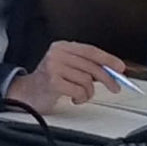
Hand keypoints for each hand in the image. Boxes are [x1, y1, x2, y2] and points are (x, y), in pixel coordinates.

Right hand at [7, 41, 126, 111]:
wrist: (26, 93)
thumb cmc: (50, 81)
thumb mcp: (68, 68)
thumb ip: (87, 66)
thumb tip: (113, 71)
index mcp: (62, 47)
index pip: (90, 50)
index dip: (108, 59)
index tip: (120, 67)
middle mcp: (57, 54)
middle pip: (91, 66)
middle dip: (107, 79)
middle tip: (115, 88)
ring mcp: (53, 67)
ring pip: (87, 80)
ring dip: (88, 92)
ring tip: (81, 95)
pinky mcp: (52, 81)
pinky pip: (79, 91)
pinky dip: (81, 98)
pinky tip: (74, 98)